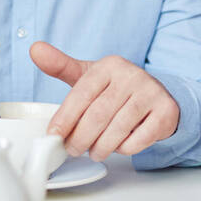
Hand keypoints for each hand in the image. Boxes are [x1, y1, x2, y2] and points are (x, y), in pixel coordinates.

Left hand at [30, 42, 179, 160]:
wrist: (156, 95)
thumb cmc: (115, 89)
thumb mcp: (89, 75)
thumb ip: (61, 65)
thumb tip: (35, 49)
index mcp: (110, 65)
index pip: (81, 94)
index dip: (65, 118)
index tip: (54, 136)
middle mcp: (132, 75)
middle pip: (98, 115)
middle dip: (80, 138)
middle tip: (73, 149)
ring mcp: (151, 93)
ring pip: (117, 130)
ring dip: (101, 147)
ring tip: (94, 151)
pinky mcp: (165, 112)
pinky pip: (139, 139)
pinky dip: (125, 149)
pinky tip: (119, 146)